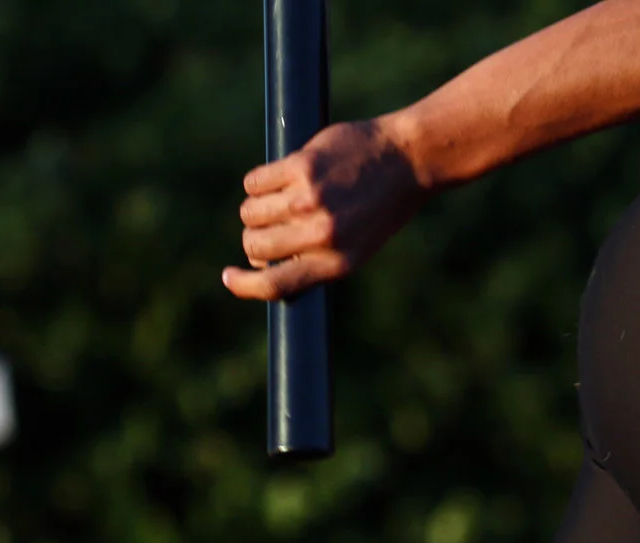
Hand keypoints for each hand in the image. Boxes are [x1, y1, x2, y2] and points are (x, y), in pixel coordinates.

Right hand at [221, 117, 430, 301]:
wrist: (409, 160)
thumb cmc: (380, 207)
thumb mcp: (356, 249)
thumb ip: (314, 262)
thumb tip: (265, 267)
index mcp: (335, 263)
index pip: (274, 284)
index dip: (244, 285)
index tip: (229, 277)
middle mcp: (321, 234)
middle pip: (255, 246)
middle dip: (253, 239)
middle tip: (266, 228)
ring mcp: (309, 199)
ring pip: (250, 212)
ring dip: (254, 209)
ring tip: (276, 200)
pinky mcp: (302, 166)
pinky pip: (255, 182)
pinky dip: (258, 183)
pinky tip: (276, 178)